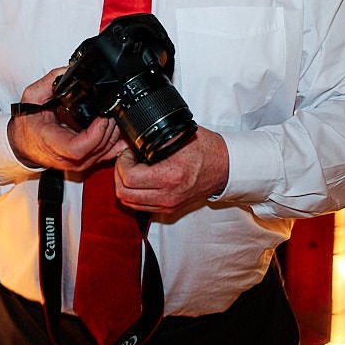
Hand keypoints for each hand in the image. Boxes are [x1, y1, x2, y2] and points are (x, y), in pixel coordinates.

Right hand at [7, 69, 123, 173]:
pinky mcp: (86, 162)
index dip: (95, 133)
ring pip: (106, 152)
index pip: (78, 148)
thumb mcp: (31, 98)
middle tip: (112, 110)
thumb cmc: (27, 125)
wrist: (23, 143)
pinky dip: (117, 143)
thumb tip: (68, 71)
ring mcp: (78, 163)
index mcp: (52, 143)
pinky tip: (120, 132)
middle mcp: (67, 158)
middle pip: (97, 148)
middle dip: (109, 128)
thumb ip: (49, 82)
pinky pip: (108, 156)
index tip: (102, 117)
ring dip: (115, 133)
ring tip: (114, 115)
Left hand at [114, 126, 228, 215]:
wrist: (225, 168)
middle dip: (119, 174)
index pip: (129, 178)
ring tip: (134, 170)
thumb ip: (155, 138)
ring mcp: (168, 205)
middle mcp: (167, 195)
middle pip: (124, 194)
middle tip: (128, 161)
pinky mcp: (169, 209)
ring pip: (129, 203)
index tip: (129, 153)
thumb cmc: (207, 150)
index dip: (122, 163)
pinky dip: (135, 194)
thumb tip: (133, 136)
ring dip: (125, 186)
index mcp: (170, 176)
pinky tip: (142, 180)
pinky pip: (140, 206)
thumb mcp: (180, 136)